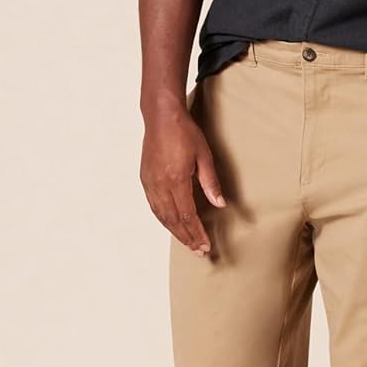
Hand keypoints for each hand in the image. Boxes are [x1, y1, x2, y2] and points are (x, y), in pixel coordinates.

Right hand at [140, 99, 226, 255]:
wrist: (161, 116)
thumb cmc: (184, 132)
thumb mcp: (204, 156)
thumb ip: (211, 182)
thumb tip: (220, 204)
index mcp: (176, 180)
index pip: (188, 215)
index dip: (197, 233)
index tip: (205, 245)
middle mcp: (160, 184)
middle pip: (173, 220)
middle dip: (187, 237)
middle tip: (198, 251)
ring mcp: (150, 182)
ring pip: (162, 215)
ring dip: (174, 231)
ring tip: (187, 242)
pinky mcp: (146, 178)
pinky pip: (154, 206)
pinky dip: (163, 219)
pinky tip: (171, 224)